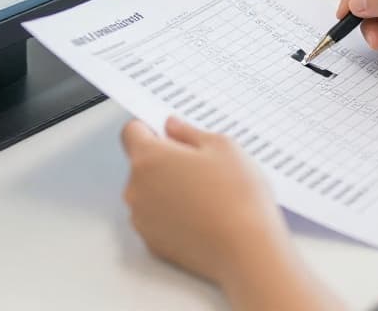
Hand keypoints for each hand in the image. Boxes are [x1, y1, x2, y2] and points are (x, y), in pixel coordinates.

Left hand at [121, 117, 291, 287]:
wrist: (246, 250)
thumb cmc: (236, 197)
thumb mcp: (222, 147)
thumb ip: (189, 132)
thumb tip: (173, 127)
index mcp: (149, 158)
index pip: (131, 132)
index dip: (151, 129)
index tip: (169, 134)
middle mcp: (136, 188)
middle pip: (141, 164)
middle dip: (165, 161)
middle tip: (200, 166)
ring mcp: (142, 219)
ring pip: (148, 193)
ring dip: (168, 189)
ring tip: (205, 194)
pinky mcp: (152, 243)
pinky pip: (156, 219)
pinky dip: (172, 214)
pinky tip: (201, 215)